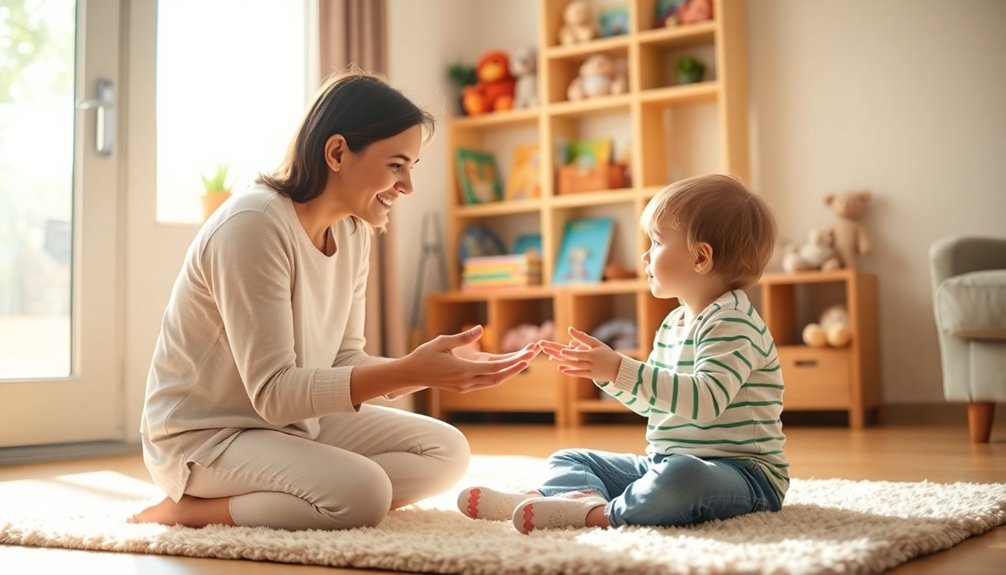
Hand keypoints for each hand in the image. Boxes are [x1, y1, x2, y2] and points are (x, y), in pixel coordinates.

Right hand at [407, 325, 539, 392]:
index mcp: (462, 370)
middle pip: (498, 377)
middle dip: (516, 367)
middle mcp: (466, 381)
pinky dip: (498, 374)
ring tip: (524, 359)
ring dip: (509, 371)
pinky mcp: (464, 387)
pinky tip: (507, 365)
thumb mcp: (442, 342)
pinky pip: (486, 381)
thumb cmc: (425, 355)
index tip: (525, 357)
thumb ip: (462, 337)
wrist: (412, 374)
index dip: (511, 363)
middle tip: (531, 356)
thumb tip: (480, 329)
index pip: (493, 368)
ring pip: (493, 381)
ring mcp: (465, 386)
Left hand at [539, 326, 620, 382]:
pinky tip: (560, 368)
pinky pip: (578, 374)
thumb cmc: (606, 353)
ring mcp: (589, 370)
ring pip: (574, 367)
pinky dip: (569, 371)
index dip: (570, 352)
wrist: (617, 368)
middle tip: (546, 348)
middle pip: (572, 359)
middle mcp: (590, 363)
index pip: (578, 354)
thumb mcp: (596, 343)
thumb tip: (569, 329)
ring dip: (561, 362)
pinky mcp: (589, 375)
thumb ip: (582, 337)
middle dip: (558, 354)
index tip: (560, 350)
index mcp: (592, 354)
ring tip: (550, 357)